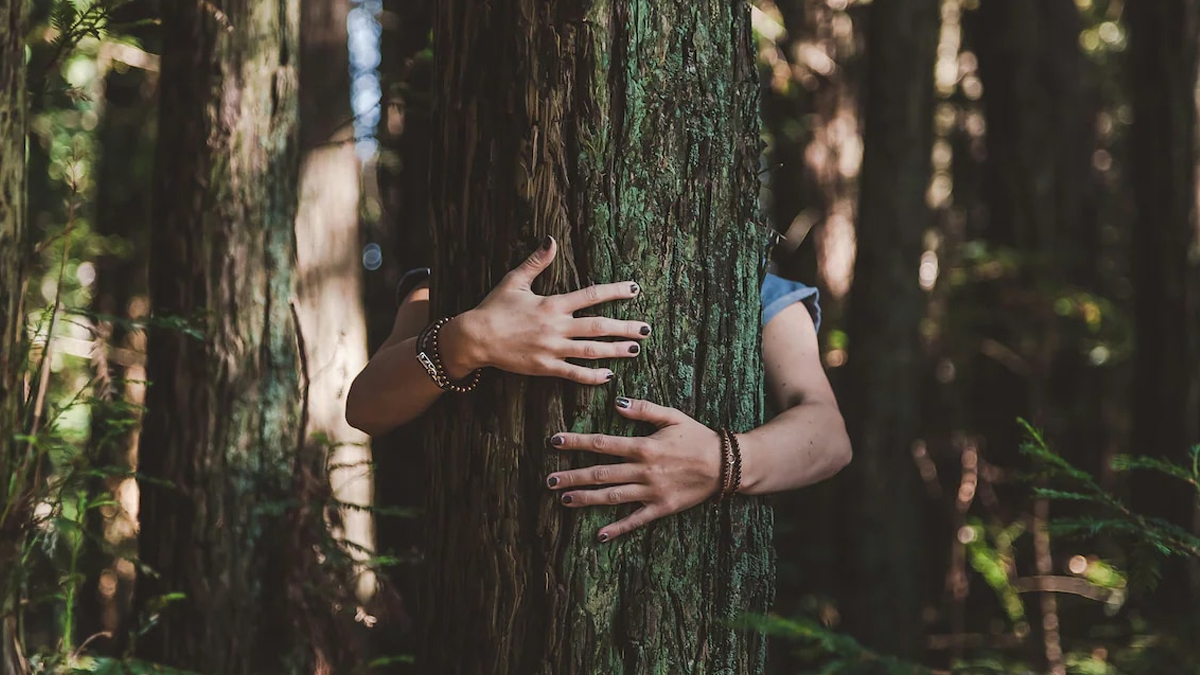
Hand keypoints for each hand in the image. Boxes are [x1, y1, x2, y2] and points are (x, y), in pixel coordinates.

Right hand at [441, 236, 650, 383]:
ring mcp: (552, 349)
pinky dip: (591, 376)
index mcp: (552, 304)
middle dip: (624, 327)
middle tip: (646, 329)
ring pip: (591, 351)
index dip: (615, 292)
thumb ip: (537, 262)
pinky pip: (573, 373)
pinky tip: (608, 375)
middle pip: (598, 327)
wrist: (475, 338)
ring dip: (614, 350)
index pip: (591, 295)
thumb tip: (551, 240)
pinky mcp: (545, 368)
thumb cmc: (494, 308)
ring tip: (634, 349)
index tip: (634, 289)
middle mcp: (556, 327)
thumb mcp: (515, 280)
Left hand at [545, 397, 722, 541]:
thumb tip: (617, 403)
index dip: (577, 442)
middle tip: (549, 480)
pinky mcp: (661, 508)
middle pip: (600, 473)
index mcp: (644, 446)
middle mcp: (643, 471)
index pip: (602, 444)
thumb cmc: (697, 437)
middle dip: (572, 476)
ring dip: (586, 499)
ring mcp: (651, 492)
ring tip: (564, 500)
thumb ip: (644, 409)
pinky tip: (599, 535)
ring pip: (612, 497)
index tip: (555, 442)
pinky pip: (635, 520)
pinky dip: (617, 528)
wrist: (726, 465)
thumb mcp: (672, 416)